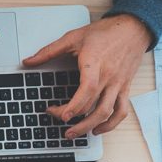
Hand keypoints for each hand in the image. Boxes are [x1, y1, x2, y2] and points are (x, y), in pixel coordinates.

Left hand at [23, 14, 151, 138]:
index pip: (87, 89)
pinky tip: (98, 129)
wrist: (132, 28)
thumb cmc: (105, 33)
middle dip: (75, 119)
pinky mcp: (125, 88)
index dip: (75, 105)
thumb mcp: (73, 37)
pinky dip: (111, 124)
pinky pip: (122, 110)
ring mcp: (118, 84)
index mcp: (95, 64)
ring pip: (108, 112)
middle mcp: (109, 77)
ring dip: (91, 126)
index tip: (62, 115)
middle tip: (58, 121)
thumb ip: (49, 51)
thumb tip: (28, 61)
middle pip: (94, 106)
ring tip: (74, 133)